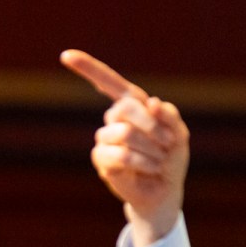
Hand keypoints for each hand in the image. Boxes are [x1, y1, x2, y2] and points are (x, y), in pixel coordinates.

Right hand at [60, 49, 189, 246]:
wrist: (165, 190)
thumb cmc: (171, 159)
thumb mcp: (179, 134)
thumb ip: (169, 116)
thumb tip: (152, 103)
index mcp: (132, 105)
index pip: (109, 82)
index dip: (88, 68)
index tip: (66, 56)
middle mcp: (115, 119)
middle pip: (125, 108)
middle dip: (152, 125)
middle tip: (168, 143)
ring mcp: (106, 139)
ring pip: (124, 133)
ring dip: (150, 148)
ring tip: (160, 161)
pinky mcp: (102, 160)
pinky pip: (119, 155)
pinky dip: (142, 162)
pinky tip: (151, 168)